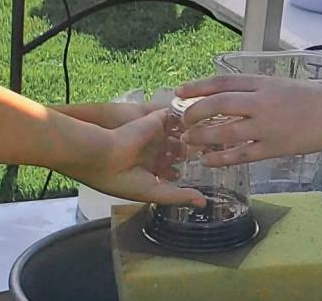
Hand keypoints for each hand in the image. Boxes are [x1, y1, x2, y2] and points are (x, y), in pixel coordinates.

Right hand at [66, 109, 204, 206]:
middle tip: (215, 151)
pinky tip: (201, 120)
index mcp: (150, 172)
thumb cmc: (124, 180)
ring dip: (192, 135)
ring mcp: (154, 137)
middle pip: (178, 152)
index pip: (173, 171)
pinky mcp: (155, 121)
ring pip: (177, 134)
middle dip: (193, 152)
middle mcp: (153, 154)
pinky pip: (173, 117)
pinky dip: (184, 118)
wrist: (105, 156)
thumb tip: (203, 204)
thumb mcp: (154, 192)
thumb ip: (179, 196)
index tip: (207, 172)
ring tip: (214, 135)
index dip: (187, 172)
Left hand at [175, 76, 321, 166]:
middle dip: (195, 111)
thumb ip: (256, 89)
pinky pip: (241, 154)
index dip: (198, 86)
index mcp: (263, 83)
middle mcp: (262, 102)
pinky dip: (221, 158)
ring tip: (188, 141)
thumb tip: (226, 94)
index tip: (180, 91)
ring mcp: (267, 126)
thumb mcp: (281, 85)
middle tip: (183, 119)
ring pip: (225, 131)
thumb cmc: (312, 99)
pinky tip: (208, 161)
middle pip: (219, 104)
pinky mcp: (274, 148)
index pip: (223, 81)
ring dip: (202, 137)